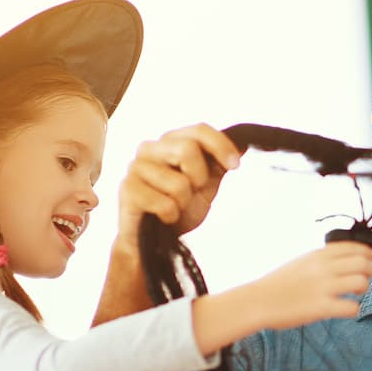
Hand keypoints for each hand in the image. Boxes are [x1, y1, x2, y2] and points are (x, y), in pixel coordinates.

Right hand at [118, 124, 240, 244]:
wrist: (153, 241)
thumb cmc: (179, 208)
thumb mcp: (206, 184)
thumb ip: (220, 162)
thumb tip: (245, 143)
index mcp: (169, 141)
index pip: (199, 130)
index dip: (220, 145)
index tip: (235, 165)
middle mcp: (149, 149)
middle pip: (187, 149)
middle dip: (200, 177)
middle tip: (194, 192)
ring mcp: (135, 168)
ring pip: (178, 183)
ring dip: (184, 203)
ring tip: (175, 207)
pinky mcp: (127, 191)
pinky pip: (165, 204)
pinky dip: (171, 216)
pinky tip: (163, 218)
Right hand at [247, 242, 371, 330]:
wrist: (258, 301)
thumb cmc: (278, 283)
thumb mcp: (301, 262)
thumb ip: (322, 259)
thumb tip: (343, 259)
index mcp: (318, 255)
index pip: (354, 247)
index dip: (368, 254)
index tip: (371, 260)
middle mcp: (323, 268)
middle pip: (363, 263)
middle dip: (370, 272)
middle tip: (365, 280)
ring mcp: (323, 288)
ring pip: (361, 283)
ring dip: (364, 289)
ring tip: (356, 294)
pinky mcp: (321, 308)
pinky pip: (351, 308)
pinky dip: (354, 309)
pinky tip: (346, 310)